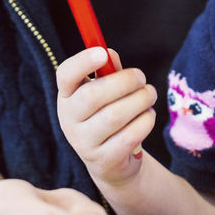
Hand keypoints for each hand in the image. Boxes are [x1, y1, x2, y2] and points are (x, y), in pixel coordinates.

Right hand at [56, 46, 156, 188]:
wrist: (111, 161)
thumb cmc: (108, 113)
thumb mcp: (105, 91)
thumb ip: (108, 71)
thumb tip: (109, 54)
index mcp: (68, 96)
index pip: (65, 76)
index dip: (81, 62)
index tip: (101, 53)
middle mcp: (69, 120)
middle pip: (92, 96)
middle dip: (124, 82)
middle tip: (142, 78)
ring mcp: (84, 143)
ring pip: (114, 116)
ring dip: (140, 100)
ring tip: (149, 95)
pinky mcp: (104, 160)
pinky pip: (129, 136)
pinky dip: (145, 121)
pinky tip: (148, 115)